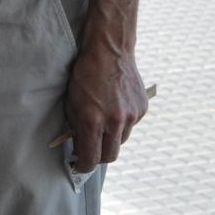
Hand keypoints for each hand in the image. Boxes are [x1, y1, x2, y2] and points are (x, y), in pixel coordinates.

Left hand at [64, 37, 150, 171]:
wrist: (110, 49)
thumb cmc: (85, 73)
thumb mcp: (72, 100)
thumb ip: (76, 125)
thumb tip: (79, 145)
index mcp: (93, 120)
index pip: (91, 158)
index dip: (83, 166)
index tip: (79, 166)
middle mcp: (114, 121)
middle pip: (110, 156)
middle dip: (98, 156)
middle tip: (90, 150)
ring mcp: (131, 116)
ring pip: (121, 141)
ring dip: (111, 138)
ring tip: (102, 121)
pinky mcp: (142, 109)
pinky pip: (131, 125)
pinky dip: (122, 123)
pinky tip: (114, 107)